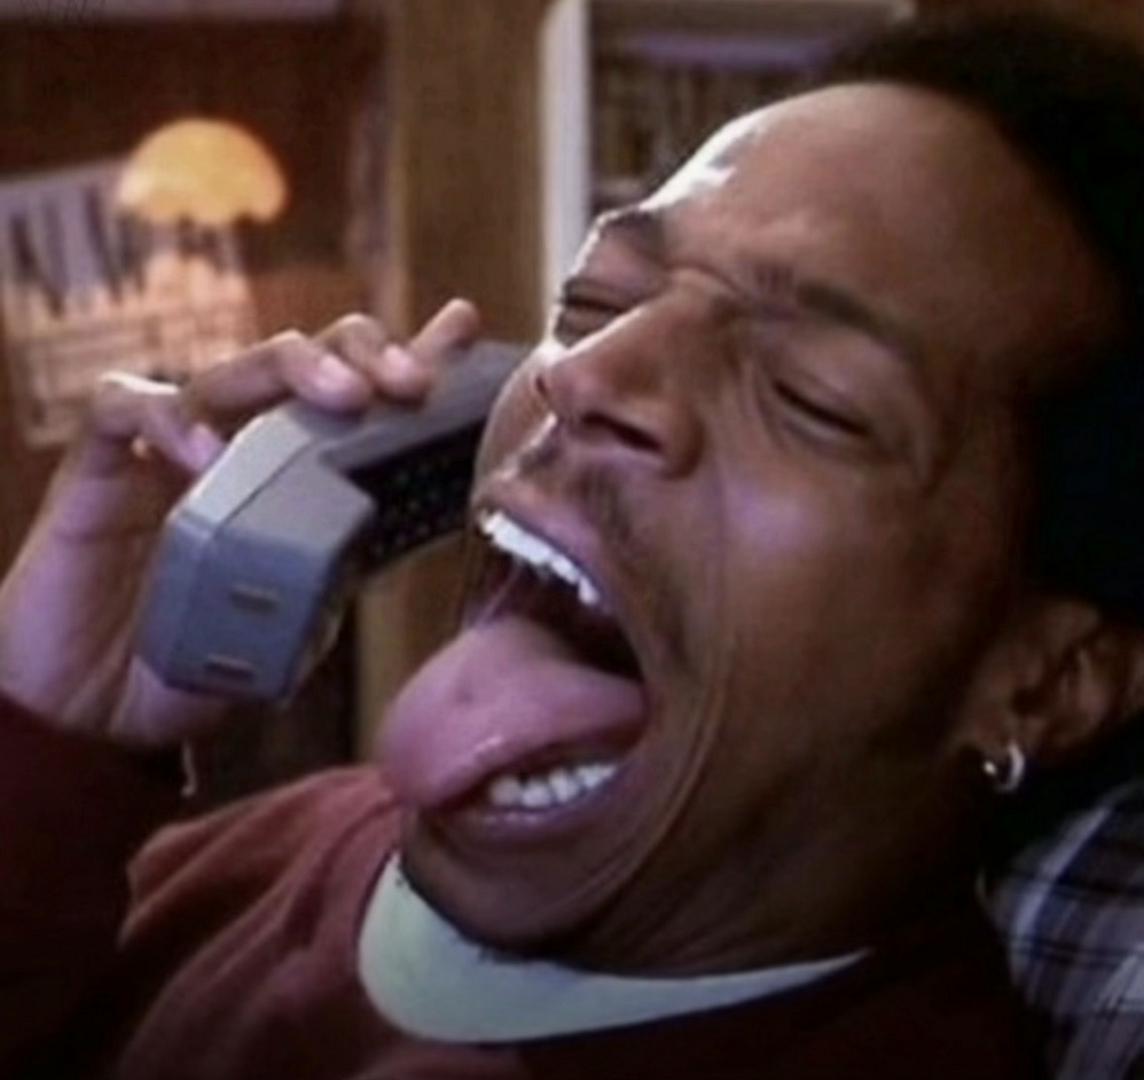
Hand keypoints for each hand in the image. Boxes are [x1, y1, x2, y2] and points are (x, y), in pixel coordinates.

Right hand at [0, 300, 480, 748]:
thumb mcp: (287, 628)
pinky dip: (166, 417)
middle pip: (301, 364)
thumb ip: (334, 579)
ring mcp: (169, 454)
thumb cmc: (190, 664)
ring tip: (343, 398)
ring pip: (229, 369)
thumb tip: (399, 544)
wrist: (92, 717)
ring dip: (291, 367)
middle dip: (362, 355)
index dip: (404, 357)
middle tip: (411, 383)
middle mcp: (236, 453)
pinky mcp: (99, 470)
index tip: (463, 327)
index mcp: (289, 483)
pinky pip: (123, 408)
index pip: (354, 404)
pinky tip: (206, 454)